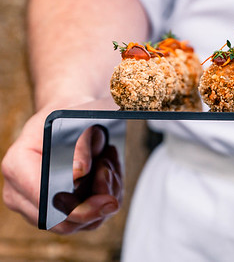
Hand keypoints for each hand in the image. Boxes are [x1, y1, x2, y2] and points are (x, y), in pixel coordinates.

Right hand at [2, 103, 123, 233]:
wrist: (72, 116)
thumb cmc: (72, 115)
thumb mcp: (79, 120)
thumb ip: (79, 147)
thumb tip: (79, 172)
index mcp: (17, 165)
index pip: (44, 200)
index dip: (77, 202)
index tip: (104, 186)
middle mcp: (20, 192)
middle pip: (63, 221)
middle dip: (98, 200)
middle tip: (110, 170)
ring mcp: (37, 206)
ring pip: (82, 223)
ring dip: (105, 195)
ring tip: (107, 164)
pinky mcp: (56, 212)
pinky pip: (90, 219)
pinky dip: (106, 197)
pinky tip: (106, 172)